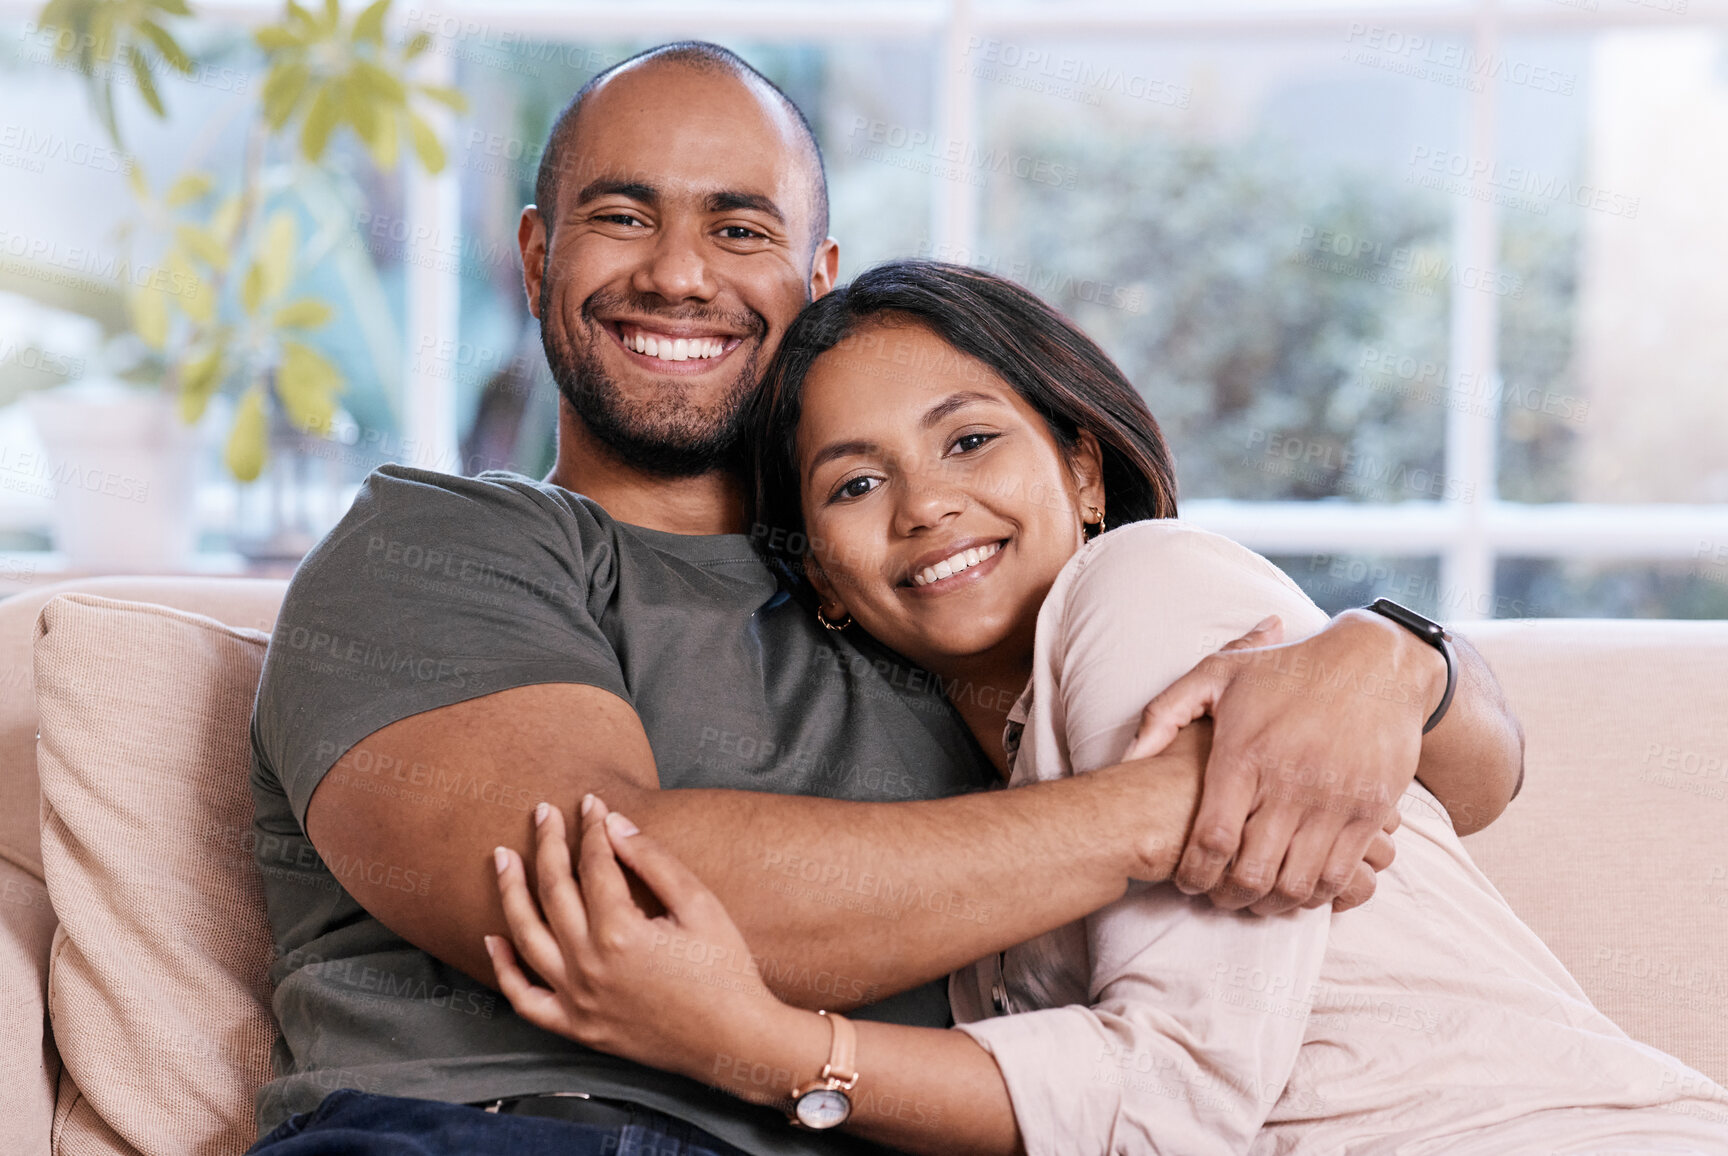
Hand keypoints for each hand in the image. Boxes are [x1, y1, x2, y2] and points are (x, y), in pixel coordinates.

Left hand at [486, 794, 785, 1080]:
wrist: (733, 1040)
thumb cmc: (725, 970)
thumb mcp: (700, 904)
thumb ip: (653, 860)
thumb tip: (614, 823)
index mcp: (620, 931)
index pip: (593, 864)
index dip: (592, 828)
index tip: (592, 804)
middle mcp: (588, 965)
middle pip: (553, 890)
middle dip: (548, 844)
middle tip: (542, 813)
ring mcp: (577, 999)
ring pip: (526, 936)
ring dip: (510, 892)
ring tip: (502, 858)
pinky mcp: (577, 1027)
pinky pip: (525, 999)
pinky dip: (504, 969)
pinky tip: (495, 939)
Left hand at [1123, 612, 1431, 915]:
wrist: (1375, 662)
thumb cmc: (1287, 670)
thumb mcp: (1217, 674)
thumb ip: (1165, 713)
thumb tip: (1128, 760)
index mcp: (1246, 754)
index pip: (1212, 839)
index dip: (1194, 874)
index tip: (1187, 882)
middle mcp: (1290, 782)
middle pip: (1253, 873)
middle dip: (1229, 898)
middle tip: (1219, 897)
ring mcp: (1334, 800)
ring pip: (1297, 884)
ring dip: (1272, 904)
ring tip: (1257, 898)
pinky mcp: (1371, 811)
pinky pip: (1340, 875)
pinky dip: (1315, 894)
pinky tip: (1299, 886)